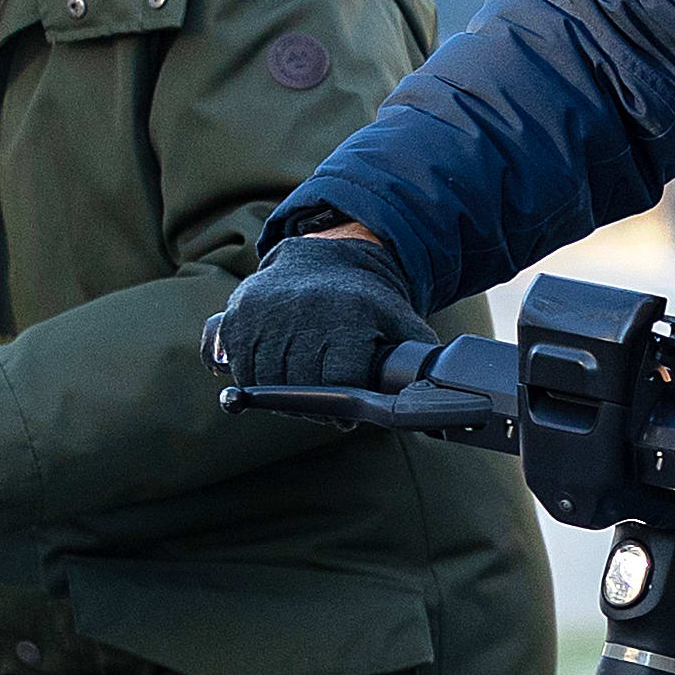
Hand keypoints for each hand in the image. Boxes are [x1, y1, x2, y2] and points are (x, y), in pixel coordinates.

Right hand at [207, 225, 428, 394]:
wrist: (325, 258)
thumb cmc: (368, 303)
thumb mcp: (402, 325)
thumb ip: (418, 363)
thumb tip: (439, 398)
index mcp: (347, 316)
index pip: (336, 383)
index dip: (342, 408)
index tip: (347, 416)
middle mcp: (301, 311)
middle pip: (298, 388)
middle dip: (313, 409)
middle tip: (325, 410)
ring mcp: (264, 312)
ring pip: (263, 381)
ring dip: (280, 398)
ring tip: (302, 392)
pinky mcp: (236, 315)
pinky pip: (236, 365)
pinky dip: (251, 377)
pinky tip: (272, 374)